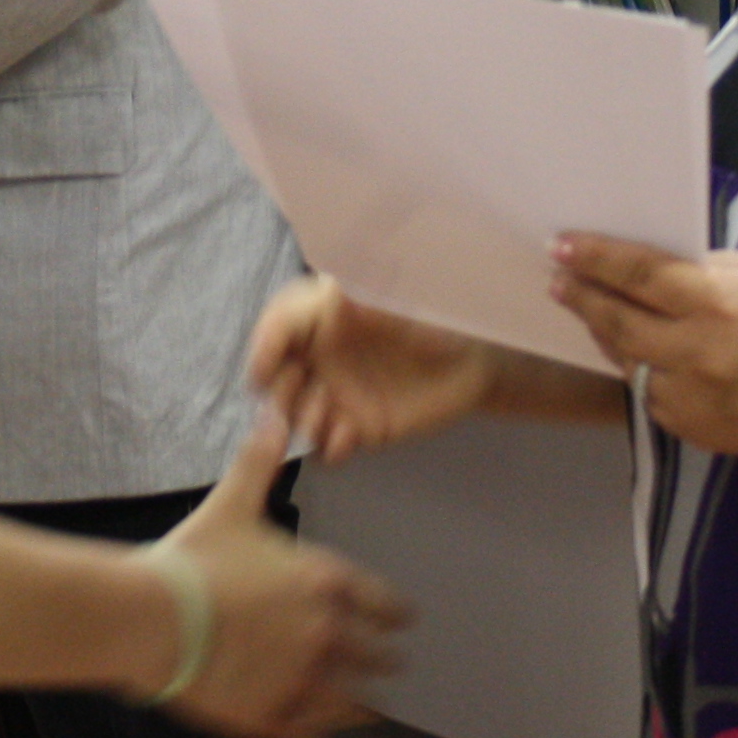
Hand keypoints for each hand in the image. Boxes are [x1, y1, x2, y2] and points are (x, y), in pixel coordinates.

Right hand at [148, 415, 409, 737]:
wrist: (149, 618)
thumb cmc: (192, 557)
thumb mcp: (231, 502)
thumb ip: (261, 460)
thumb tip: (276, 411)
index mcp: (326, 584)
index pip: (387, 606)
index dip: (398, 614)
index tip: (406, 621)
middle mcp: (326, 638)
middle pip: (379, 659)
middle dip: (385, 659)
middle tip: (391, 663)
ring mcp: (301, 684)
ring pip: (354, 704)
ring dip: (364, 703)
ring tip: (370, 707)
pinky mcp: (270, 719)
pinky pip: (311, 732)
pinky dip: (319, 728)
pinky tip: (320, 727)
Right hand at [244, 276, 496, 462]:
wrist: (475, 359)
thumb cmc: (435, 315)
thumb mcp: (391, 294)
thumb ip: (354, 290)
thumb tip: (324, 291)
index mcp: (320, 317)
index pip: (274, 331)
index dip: (262, 350)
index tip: (265, 372)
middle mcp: (320, 357)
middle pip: (274, 381)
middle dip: (280, 394)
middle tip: (309, 394)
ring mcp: (337, 395)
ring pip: (293, 418)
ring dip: (303, 422)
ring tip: (335, 418)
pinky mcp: (358, 428)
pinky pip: (325, 447)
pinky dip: (328, 447)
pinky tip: (349, 438)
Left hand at [551, 234, 737, 459]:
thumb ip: (696, 271)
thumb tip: (640, 265)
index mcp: (716, 303)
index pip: (638, 274)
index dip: (595, 259)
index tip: (561, 246)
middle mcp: (698, 352)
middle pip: (619, 323)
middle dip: (583, 298)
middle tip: (559, 282)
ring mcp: (693, 397)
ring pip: (628, 364)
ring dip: (608, 337)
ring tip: (594, 314)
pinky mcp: (694, 429)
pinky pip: (652, 397)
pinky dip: (644, 373)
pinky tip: (641, 355)